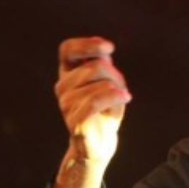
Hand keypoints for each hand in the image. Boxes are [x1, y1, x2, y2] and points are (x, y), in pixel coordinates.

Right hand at [52, 37, 130, 187]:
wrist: (99, 143)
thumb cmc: (105, 109)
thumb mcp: (108, 82)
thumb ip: (104, 65)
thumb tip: (104, 52)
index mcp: (68, 74)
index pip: (67, 50)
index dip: (87, 45)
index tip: (110, 48)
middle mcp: (63, 87)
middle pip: (95, 66)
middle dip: (115, 74)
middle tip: (120, 87)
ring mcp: (66, 105)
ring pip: (99, 84)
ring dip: (117, 90)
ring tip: (120, 98)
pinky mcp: (74, 122)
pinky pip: (94, 102)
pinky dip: (114, 97)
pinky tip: (125, 97)